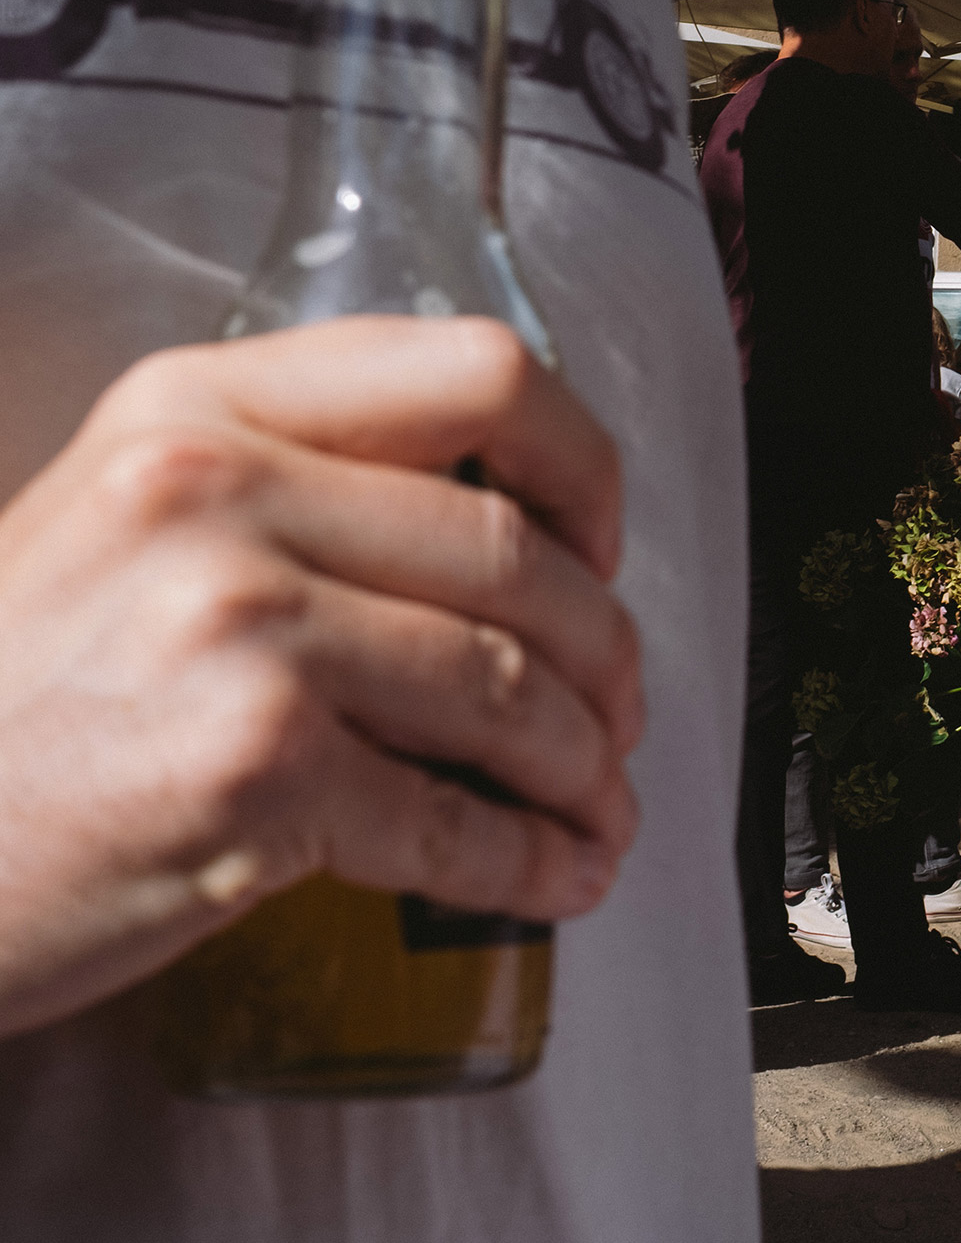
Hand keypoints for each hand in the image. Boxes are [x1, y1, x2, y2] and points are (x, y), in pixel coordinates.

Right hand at [0, 316, 641, 1038]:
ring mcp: (240, 634)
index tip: (600, 540)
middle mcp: (222, 495)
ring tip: (598, 799)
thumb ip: (293, 486)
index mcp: (204, 404)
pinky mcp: (253, 777)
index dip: (580, 465)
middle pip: (519, 551)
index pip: (479, 371)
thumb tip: (515, 533)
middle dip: (605, 648)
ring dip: (584, 760)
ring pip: (511, 686)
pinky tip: (557, 871)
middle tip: (618, 708)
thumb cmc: (8, 694)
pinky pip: (456, 817)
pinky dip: (533, 855)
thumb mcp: (126, 517)